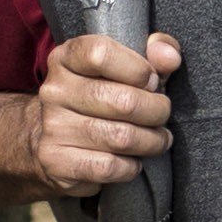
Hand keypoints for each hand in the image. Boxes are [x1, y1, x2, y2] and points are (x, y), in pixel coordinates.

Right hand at [23, 31, 179, 193]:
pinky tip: (133, 162)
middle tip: (162, 116)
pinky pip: (107, 167)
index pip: (101, 54)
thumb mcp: (126, 66)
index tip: (152, 82)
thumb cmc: (101, 96)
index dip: (138, 69)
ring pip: (120, 138)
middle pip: (123, 101)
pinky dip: (130, 167)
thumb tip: (170, 56)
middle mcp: (54, 90)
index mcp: (66, 58)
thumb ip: (153, 53)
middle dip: (156, 111)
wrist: (53, 139)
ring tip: (158, 140)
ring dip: (151, 142)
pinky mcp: (55, 161)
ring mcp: (52, 127)